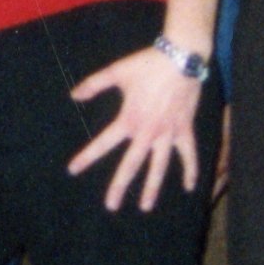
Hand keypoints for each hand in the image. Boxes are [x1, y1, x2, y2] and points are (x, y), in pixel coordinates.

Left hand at [67, 50, 204, 210]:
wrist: (180, 58)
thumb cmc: (147, 64)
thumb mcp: (116, 72)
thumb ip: (94, 84)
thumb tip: (73, 95)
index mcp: (129, 119)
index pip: (103, 143)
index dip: (87, 157)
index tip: (73, 170)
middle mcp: (147, 132)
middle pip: (131, 164)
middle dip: (119, 186)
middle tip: (111, 206)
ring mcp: (167, 133)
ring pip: (159, 166)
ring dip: (152, 188)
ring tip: (145, 206)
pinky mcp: (184, 129)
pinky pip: (188, 154)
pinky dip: (190, 170)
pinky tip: (189, 187)